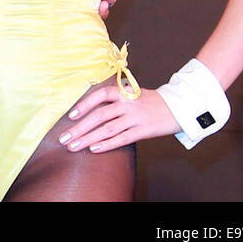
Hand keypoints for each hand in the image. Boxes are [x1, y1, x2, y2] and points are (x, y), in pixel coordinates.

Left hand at [58, 85, 180, 152]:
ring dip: (88, 139)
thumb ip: (114, 99)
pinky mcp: (144, 131)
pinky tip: (94, 149)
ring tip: (73, 146)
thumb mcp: (131, 93)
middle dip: (79, 128)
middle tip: (64, 138)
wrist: (178, 106)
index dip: (84, 105)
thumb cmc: (150, 101)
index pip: (99, 95)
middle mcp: (128, 104)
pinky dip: (107, 144)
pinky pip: (122, 139)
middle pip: (99, 116)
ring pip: (107, 129)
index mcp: (123, 92)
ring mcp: (136, 118)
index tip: (70, 116)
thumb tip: (89, 108)